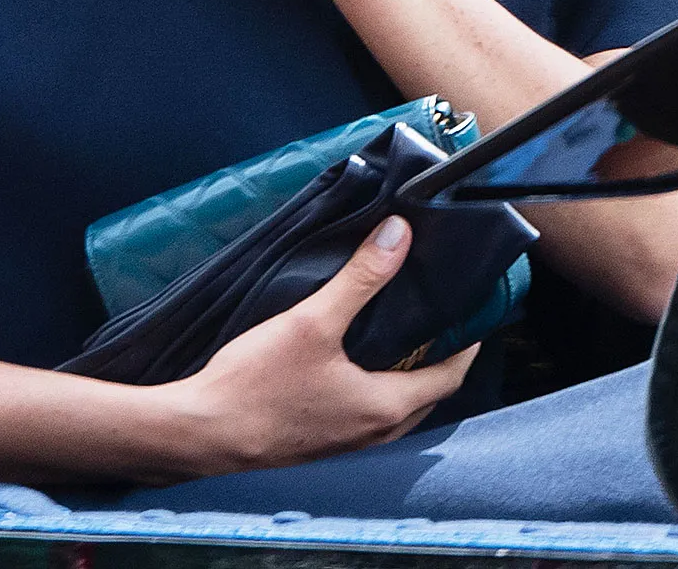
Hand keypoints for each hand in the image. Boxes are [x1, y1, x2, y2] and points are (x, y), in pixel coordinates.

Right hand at [138, 217, 477, 481]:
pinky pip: (366, 410)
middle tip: (441, 311)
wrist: (200, 434)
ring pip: (396, 404)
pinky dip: (376, 382)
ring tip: (400, 325)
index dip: (468, 341)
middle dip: (439, 354)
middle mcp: (374, 433)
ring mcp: (346, 441)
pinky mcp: (320, 440)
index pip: (450, 375)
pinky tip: (352, 355)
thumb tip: (400, 234)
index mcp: (385, 408)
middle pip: (426, 392)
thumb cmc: (257, 384)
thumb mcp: (314, 321)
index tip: (477, 310)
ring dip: (406, 369)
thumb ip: (361, 278)